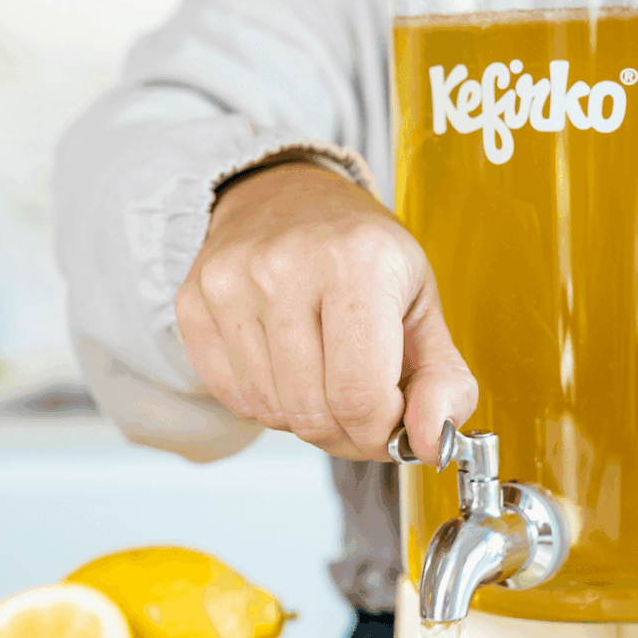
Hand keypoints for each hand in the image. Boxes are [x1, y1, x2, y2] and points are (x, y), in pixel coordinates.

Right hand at [175, 160, 477, 463]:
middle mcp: (287, 266)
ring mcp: (231, 283)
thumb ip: (443, 382)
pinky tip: (286, 367)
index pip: (360, 397)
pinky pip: (233, 398)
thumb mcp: (424, 307)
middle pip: (313, 413)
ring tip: (324, 379)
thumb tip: (429, 441)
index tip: (391, 426)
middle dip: (346, 433)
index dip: (381, 434)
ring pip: (272, 411)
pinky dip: (266, 402)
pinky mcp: (194, 301)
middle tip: (361, 412)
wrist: (289, 196)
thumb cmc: (363, 254)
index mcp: (358, 262)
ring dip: (306, 418)